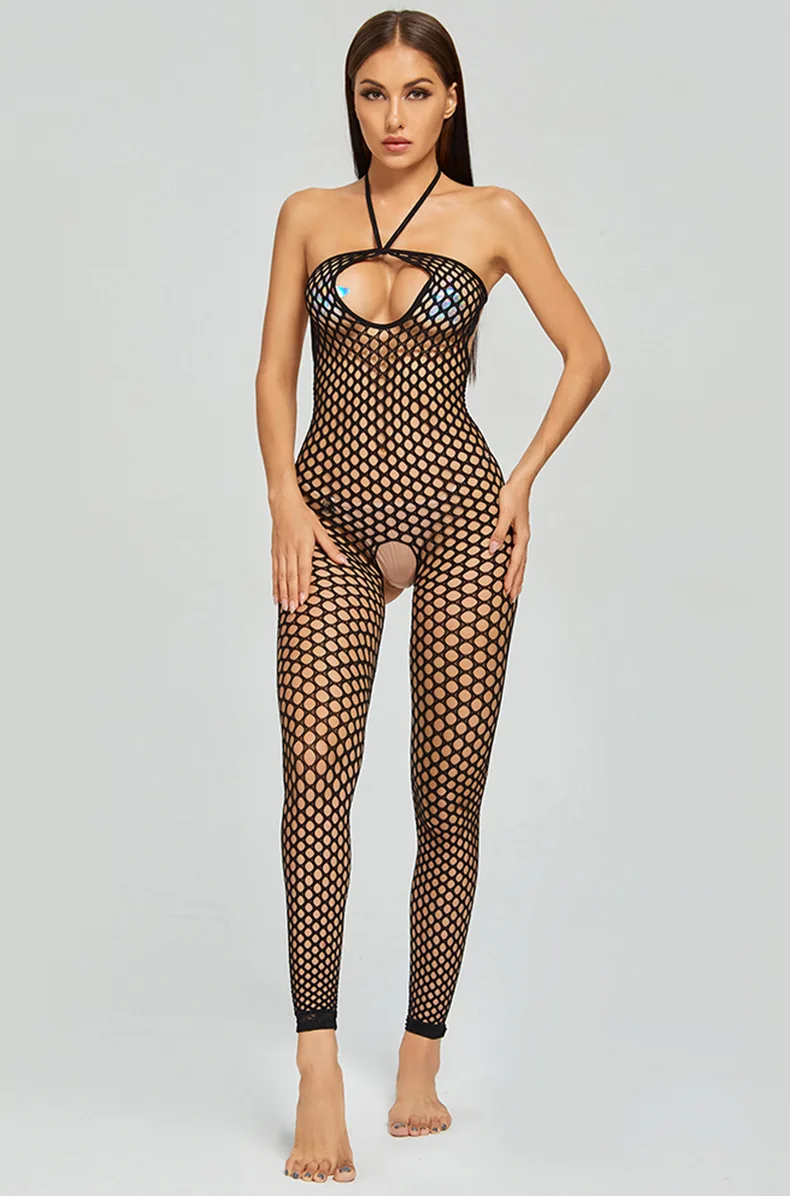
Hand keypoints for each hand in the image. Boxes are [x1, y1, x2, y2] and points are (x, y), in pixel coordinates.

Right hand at [270, 488, 347, 611]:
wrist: (283, 504)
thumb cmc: (302, 516)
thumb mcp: (320, 530)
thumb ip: (331, 548)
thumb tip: (344, 561)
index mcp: (303, 545)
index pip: (304, 569)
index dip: (303, 585)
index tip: (304, 599)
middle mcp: (290, 550)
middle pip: (291, 576)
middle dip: (292, 594)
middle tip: (294, 609)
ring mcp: (281, 552)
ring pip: (281, 576)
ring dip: (283, 593)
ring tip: (285, 607)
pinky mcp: (275, 553)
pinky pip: (274, 572)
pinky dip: (275, 585)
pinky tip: (276, 596)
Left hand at [487, 479, 531, 602]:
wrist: (519, 484)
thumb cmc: (511, 496)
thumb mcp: (503, 514)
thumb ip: (498, 533)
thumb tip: (492, 551)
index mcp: (521, 536)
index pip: (515, 563)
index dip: (510, 578)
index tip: (506, 591)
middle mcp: (523, 539)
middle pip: (520, 566)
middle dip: (516, 583)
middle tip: (511, 598)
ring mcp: (522, 536)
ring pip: (521, 562)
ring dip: (518, 576)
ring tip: (515, 589)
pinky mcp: (518, 532)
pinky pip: (519, 554)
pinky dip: (517, 565)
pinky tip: (513, 568)